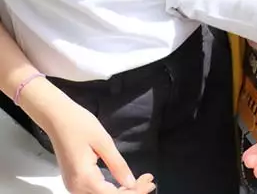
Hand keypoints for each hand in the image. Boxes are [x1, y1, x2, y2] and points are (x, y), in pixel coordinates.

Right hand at [25, 82, 154, 192]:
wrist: (57, 118)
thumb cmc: (79, 125)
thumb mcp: (104, 142)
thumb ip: (117, 164)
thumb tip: (131, 183)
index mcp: (84, 179)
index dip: (134, 192)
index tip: (150, 182)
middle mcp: (76, 188)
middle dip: (130, 192)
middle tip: (149, 181)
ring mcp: (73, 186)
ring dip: (121, 192)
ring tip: (140, 181)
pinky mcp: (74, 181)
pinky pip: (94, 192)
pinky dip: (110, 190)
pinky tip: (123, 182)